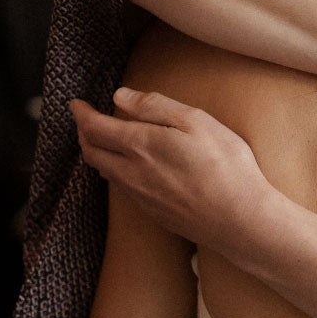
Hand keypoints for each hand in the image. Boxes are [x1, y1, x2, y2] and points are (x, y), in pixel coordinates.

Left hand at [71, 88, 276, 254]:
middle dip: (83, 133)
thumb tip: (121, 97)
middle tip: (86, 120)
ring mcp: (140, 196)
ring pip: (104, 172)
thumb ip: (156, 106)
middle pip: (91, 152)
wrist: (240, 220)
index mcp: (140, 145)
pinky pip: (122, 188)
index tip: (76, 104)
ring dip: (96, 153)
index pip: (94, 127)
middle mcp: (131, 172)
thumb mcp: (197, 121)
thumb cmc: (226, 166)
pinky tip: (128, 168)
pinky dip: (114, 172)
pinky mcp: (152, 212)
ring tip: (102, 141)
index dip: (81, 114)